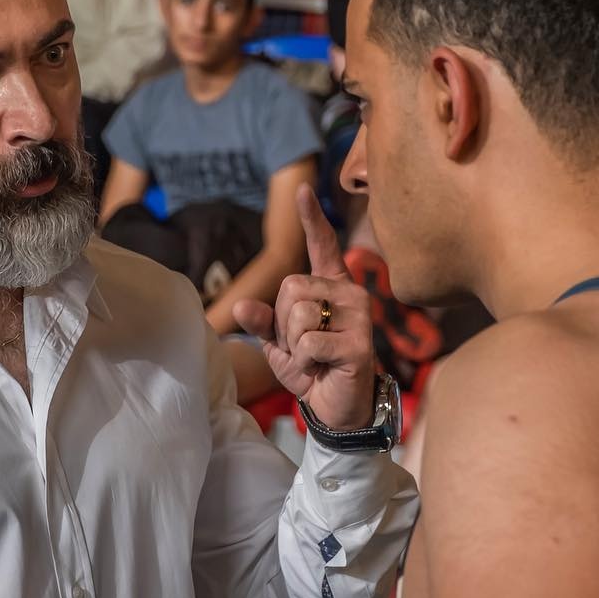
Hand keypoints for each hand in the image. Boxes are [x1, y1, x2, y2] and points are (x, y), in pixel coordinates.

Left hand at [234, 185, 374, 429]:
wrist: (337, 408)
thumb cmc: (311, 368)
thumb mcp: (278, 344)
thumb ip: (262, 322)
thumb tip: (239, 307)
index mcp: (331, 286)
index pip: (321, 246)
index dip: (311, 219)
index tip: (303, 190)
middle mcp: (350, 293)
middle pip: (291, 287)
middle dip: (283, 322)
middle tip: (303, 345)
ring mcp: (359, 316)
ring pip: (298, 314)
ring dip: (294, 344)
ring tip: (313, 357)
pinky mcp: (360, 343)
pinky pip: (309, 342)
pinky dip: (304, 361)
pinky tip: (322, 369)